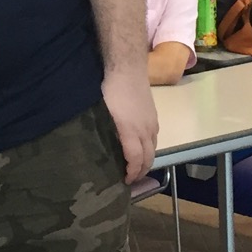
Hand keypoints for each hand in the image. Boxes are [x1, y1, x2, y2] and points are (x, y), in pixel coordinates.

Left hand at [102, 68, 157, 182]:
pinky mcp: (154, 116)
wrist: (128, 69)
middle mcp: (145, 131)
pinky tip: (142, 148)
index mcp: (131, 132)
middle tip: (132, 180)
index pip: (135, 159)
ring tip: (137, 167)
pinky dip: (150, 148)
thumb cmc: (111, 90)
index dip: (132, 173)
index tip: (125, 181)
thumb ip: (103, 131)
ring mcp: (152, 123)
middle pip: (148, 157)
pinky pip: (155, 138)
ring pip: (154, 148)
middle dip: (141, 171)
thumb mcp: (103, 113)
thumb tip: (97, 148)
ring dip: (147, 161)